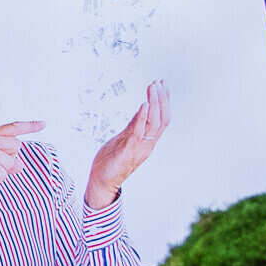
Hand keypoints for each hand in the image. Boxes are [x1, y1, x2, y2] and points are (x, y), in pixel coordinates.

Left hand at [87, 82, 169, 209]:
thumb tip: (142, 109)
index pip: (162, 119)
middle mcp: (147, 145)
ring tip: (153, 88)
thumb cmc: (110, 162)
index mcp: (147, 142)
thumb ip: (132, 126)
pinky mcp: (128, 151)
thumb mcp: (122, 139)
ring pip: (154, 123)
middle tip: (160, 82)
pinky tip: (143, 105)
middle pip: (162, 119)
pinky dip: (142, 118)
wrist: (100, 183)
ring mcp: (139, 149)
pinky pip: (138, 133)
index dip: (164, 102)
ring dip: (154, 103)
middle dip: (162, 99)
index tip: (163, 85)